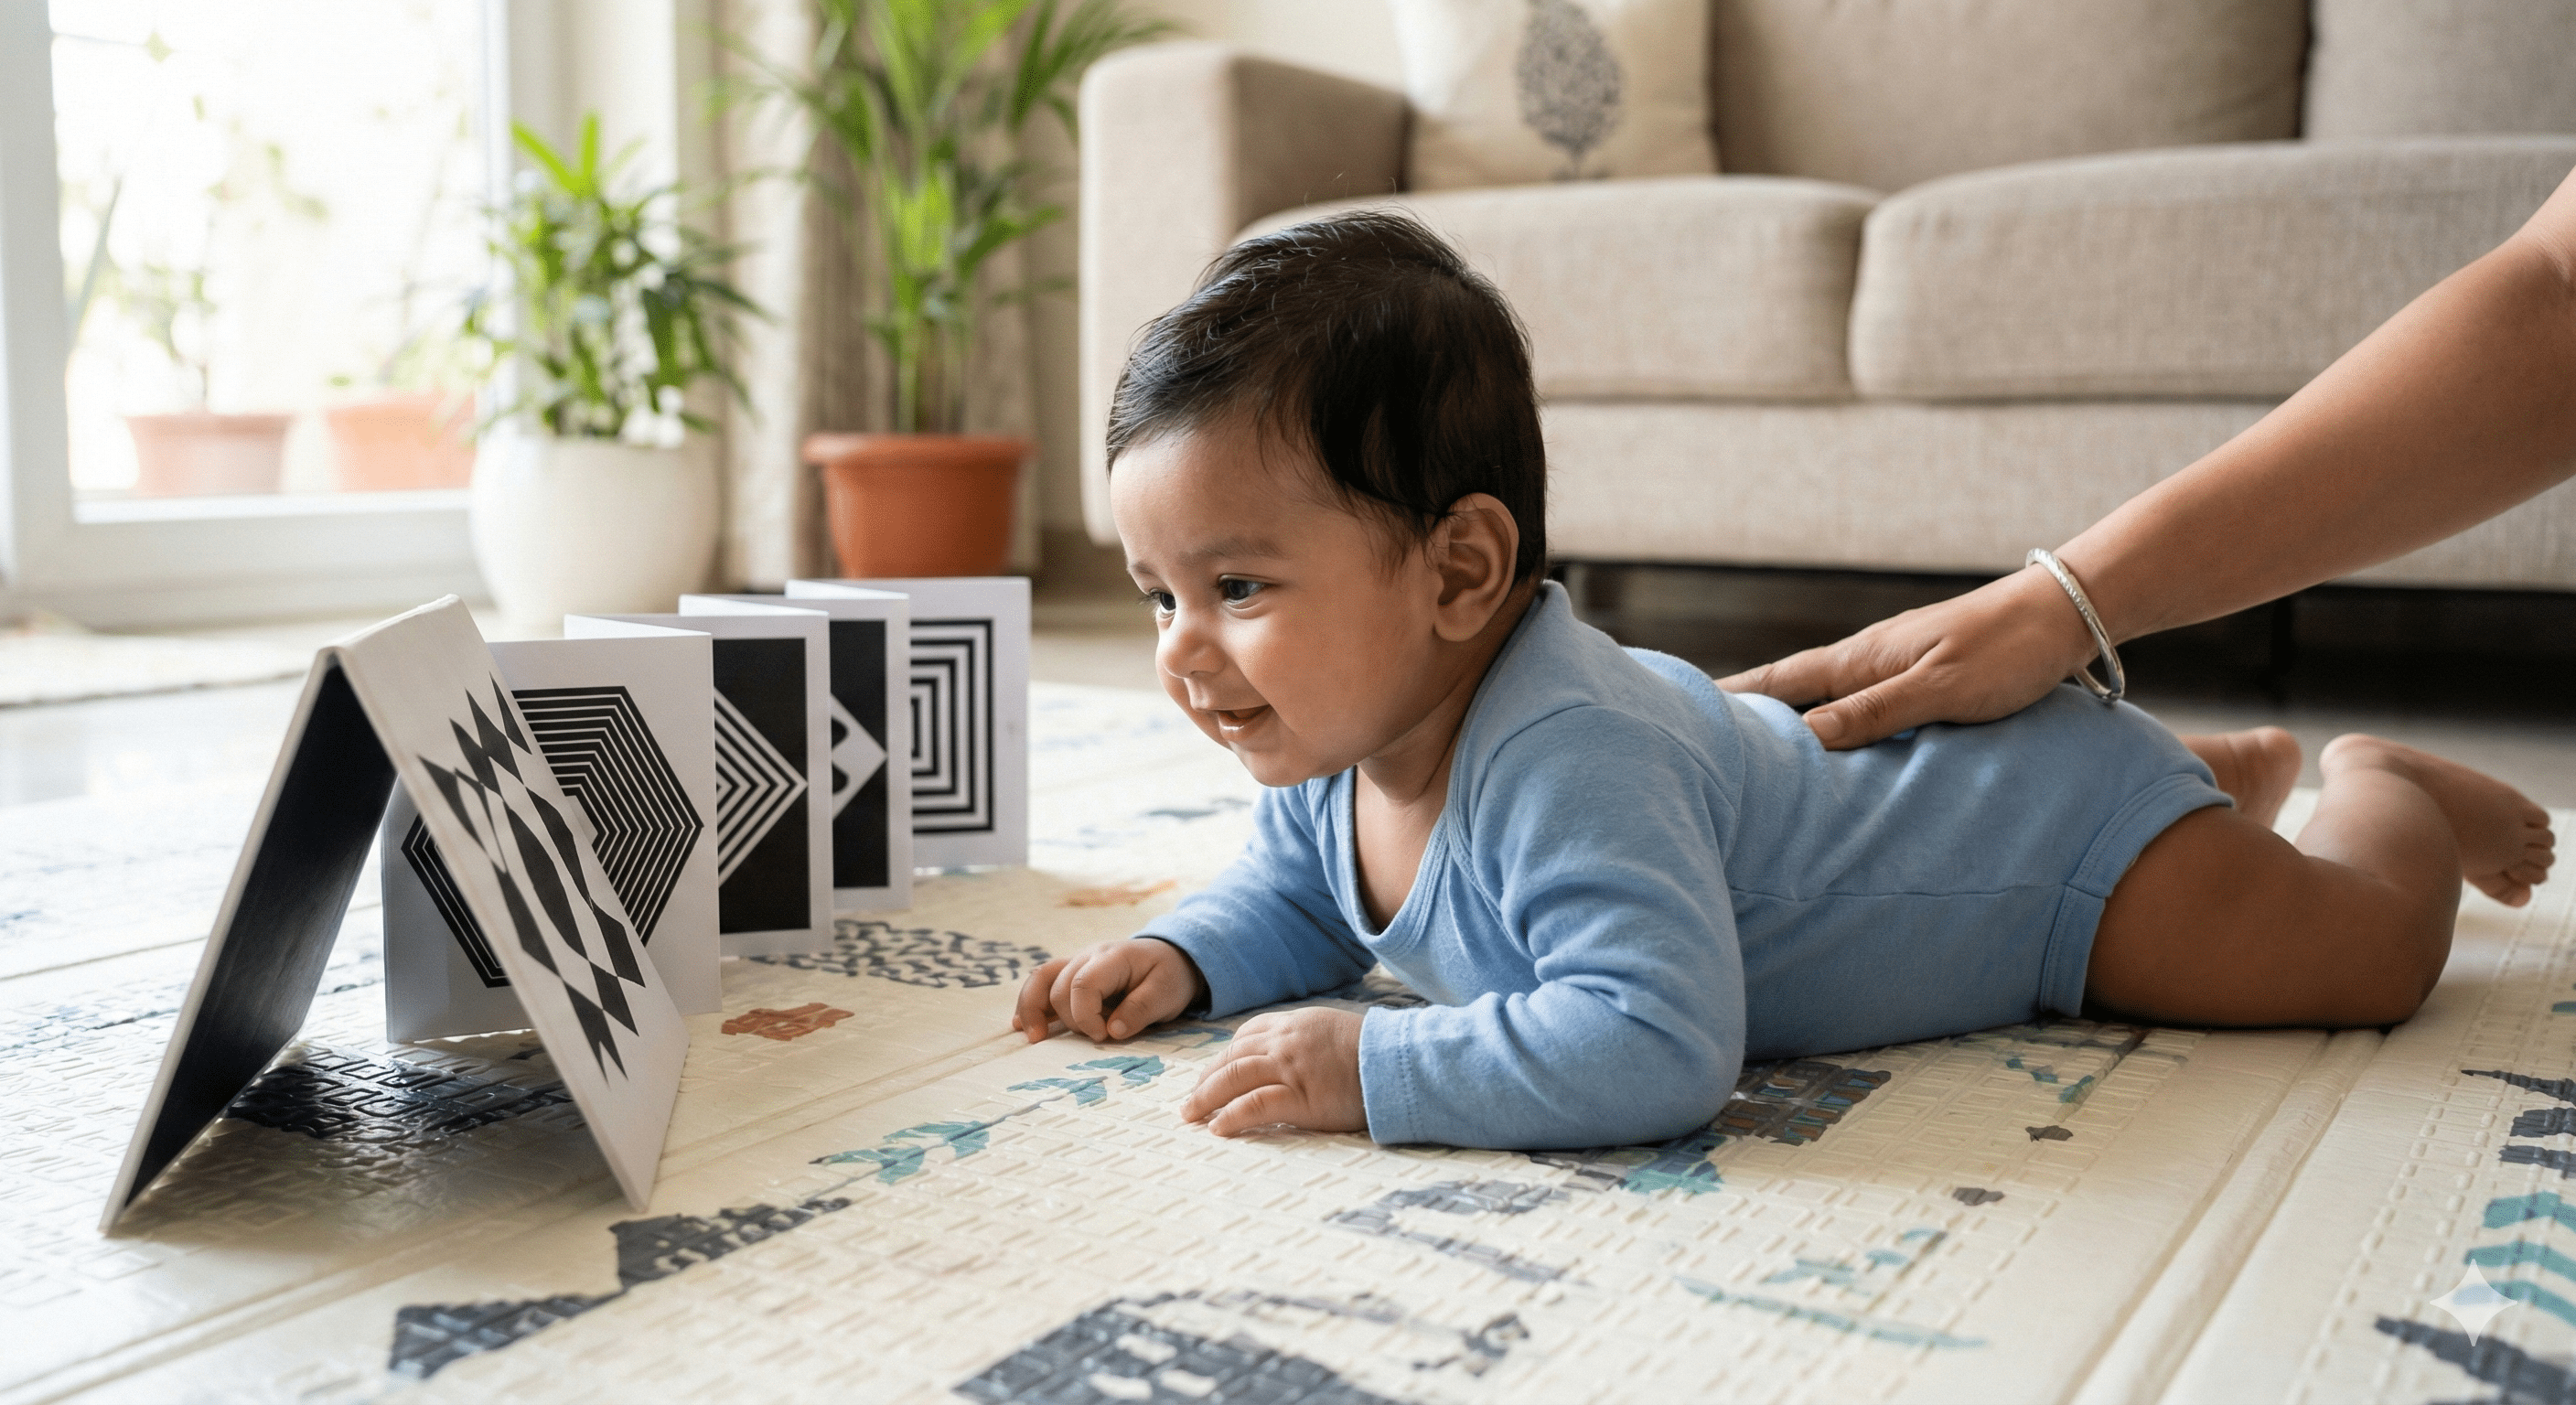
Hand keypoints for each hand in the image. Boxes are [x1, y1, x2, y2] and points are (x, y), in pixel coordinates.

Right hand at [1011, 938, 1204, 1042]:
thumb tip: (1113, 1031)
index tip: (1103, 1035)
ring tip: (1033, 1038)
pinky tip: (1020, 1024)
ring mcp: (1076, 963)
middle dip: (1072, 1018)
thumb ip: (1141, 1009)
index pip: (1083, 983)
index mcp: (1113, 957)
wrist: (1172, 956)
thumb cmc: (1170, 975)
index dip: (1085, 1015)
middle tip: (1096, 1038)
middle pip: (1060, 987)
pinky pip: (1041, 984)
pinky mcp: (1071, 975)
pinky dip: (1029, 1003)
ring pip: (1040, 979)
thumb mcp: (1167, 993)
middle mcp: (1088, 956)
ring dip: (1032, 1008)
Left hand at [1180, 1007, 1365, 1135]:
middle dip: (1205, 1079)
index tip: (1211, 1075)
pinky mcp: (1300, 1097)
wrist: (1396, 1061)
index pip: (1245, 1036)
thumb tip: (1286, 1057)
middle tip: (1190, 1101)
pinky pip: (1255, 1105)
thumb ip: (1304, 1040)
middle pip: (1232, 1057)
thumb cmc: (1372, 1051)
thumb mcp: (1332, 1030)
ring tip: (1191, 1115)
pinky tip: (1218, 1128)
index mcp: (1293, 1024)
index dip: (1223, 1057)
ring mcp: (1290, 1068)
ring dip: (1206, 1097)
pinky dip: (1232, 1116)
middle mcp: (1285, 1042)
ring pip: (1234, 1078)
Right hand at [1717, 565, 2097, 749]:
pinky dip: (1827, 722)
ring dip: (1784, 720)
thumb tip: (1803, 739)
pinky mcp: (1919, 675)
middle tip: (1695, 741)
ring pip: (1821, 697)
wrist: (2069, 611)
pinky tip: (1828, 742)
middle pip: (1788, 689)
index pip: (1776, 682)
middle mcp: (1867, 658)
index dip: (1728, 700)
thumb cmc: (2010, 650)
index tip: (1678, 715)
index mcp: (1862, 658)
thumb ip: (1874, 713)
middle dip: (1742, 713)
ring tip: (1748, 752)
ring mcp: (1891, 665)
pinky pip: (1856, 704)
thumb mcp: (1942, 689)